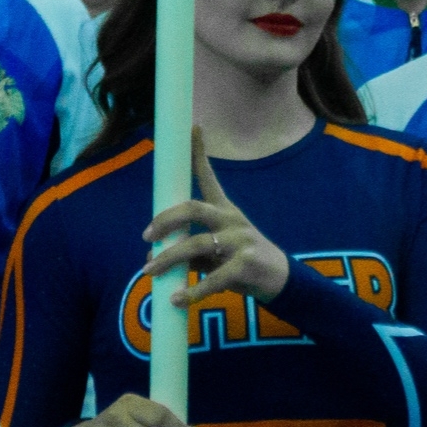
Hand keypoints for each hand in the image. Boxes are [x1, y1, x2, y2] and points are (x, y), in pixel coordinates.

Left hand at [139, 130, 290, 302]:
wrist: (280, 281)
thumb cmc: (240, 261)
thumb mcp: (215, 249)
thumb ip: (187, 248)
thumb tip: (151, 257)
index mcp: (224, 210)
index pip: (209, 177)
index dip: (199, 151)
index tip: (192, 127)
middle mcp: (231, 220)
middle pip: (193, 208)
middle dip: (165, 220)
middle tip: (146, 236)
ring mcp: (240, 241)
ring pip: (198, 244)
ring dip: (169, 259)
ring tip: (148, 272)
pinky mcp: (245, 265)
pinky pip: (213, 278)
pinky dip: (192, 291)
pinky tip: (176, 299)